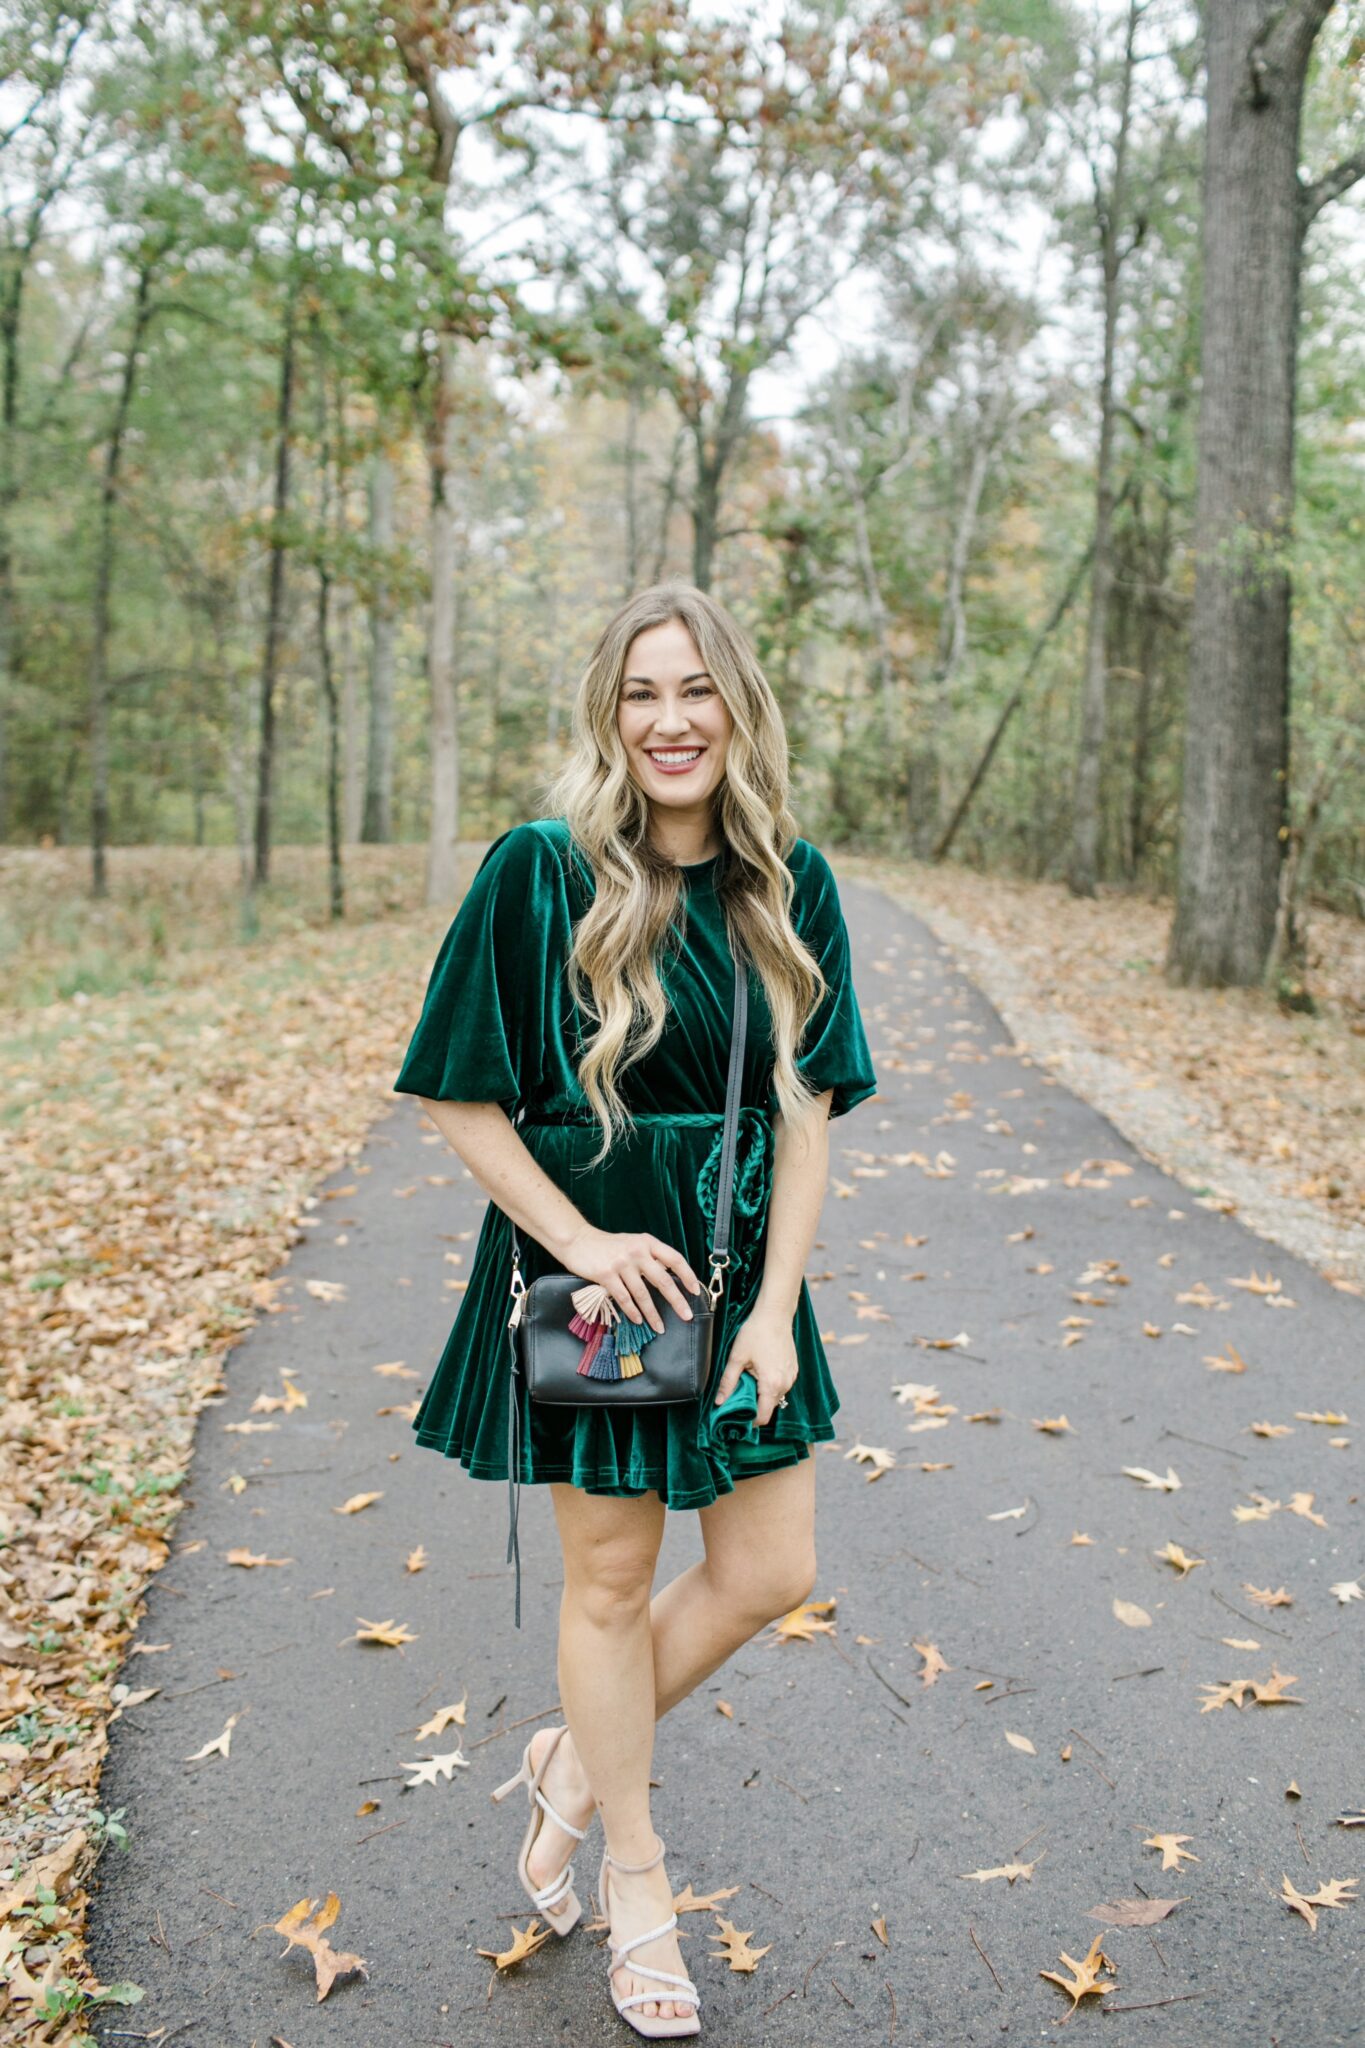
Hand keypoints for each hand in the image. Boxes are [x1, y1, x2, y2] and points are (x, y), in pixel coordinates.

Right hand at [558, 1224, 702, 1333]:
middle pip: (663, 1280)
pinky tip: (638, 1320)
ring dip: (653, 1313)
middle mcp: (637, 1251)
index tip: (695, 1291)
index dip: (687, 1275)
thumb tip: (671, 1278)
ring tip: (660, 1327)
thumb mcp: (634, 1244)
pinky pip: (623, 1298)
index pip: (674, 1259)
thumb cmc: (609, 1246)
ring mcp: (621, 1263)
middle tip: (686, 1316)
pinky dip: (632, 1311)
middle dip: (677, 1300)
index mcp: (648, 1242)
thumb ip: (651, 1257)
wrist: (579, 1241)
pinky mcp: (606, 1275)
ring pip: (643, 1294)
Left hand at [711, 1303, 798, 1426]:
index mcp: (771, 1384)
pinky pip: (781, 1385)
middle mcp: (786, 1384)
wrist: (775, 1314)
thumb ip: (728, 1382)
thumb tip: (718, 1402)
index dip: (749, 1421)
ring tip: (749, 1379)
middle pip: (769, 1407)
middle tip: (739, 1395)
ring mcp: (792, 1377)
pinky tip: (760, 1370)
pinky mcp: (794, 1369)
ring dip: (762, 1394)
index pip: (763, 1417)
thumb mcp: (737, 1358)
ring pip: (775, 1396)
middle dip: (754, 1405)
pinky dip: (771, 1384)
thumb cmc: (755, 1333)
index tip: (737, 1417)